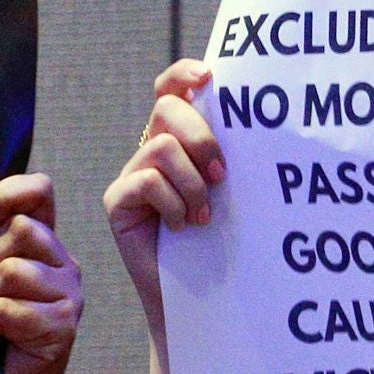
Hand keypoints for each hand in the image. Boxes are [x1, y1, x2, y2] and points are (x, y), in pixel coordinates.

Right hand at [103, 59, 228, 349]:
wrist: (204, 299)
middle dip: (201, 136)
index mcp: (183, 140)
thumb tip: (255, 120)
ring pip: (161, 147)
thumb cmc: (227, 244)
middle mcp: (153, 150)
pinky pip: (146, 181)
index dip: (184, 73)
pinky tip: (183, 228)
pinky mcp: (118, 202)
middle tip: (222, 176)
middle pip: (167, 108)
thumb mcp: (236, 192)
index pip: (173, 89)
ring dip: (192, 182)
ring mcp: (132, 175)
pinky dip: (173, 203)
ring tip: (204, 215)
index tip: (210, 76)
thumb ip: (234, 155)